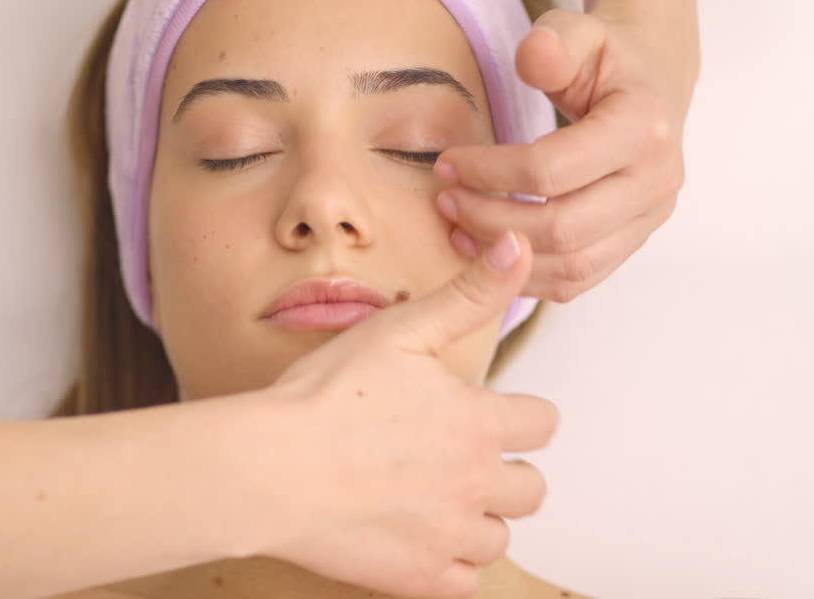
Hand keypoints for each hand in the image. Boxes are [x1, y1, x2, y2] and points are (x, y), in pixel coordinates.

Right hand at [254, 231, 559, 598]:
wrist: (271, 467)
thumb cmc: (324, 398)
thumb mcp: (400, 329)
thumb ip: (468, 293)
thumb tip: (518, 248)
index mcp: (479, 423)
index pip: (542, 424)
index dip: (518, 417)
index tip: (488, 416)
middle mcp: (477, 483)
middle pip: (531, 488)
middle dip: (504, 472)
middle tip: (457, 459)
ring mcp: (450, 536)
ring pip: (499, 537)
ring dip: (477, 519)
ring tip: (433, 498)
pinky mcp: (419, 577)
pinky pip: (463, 582)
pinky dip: (448, 565)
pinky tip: (418, 537)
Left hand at [433, 7, 697, 301]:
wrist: (650, 87)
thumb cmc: (605, 59)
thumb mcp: (580, 31)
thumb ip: (554, 41)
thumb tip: (532, 55)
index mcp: (645, 128)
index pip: (553, 169)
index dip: (490, 172)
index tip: (446, 162)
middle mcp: (657, 183)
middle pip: (562, 228)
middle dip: (490, 220)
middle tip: (444, 200)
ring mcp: (649, 220)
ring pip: (571, 265)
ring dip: (504, 254)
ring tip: (456, 227)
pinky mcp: (632, 243)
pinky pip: (577, 279)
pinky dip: (527, 274)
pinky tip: (484, 250)